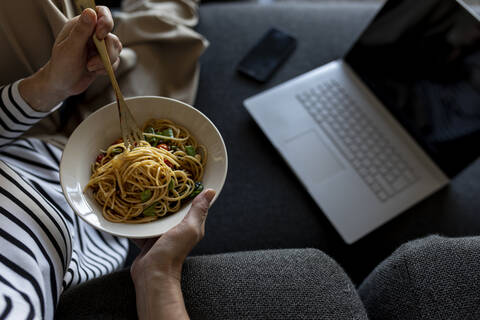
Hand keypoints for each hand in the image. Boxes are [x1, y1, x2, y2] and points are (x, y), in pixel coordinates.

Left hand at [19, 6, 121, 111]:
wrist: (62, 85)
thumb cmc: (61, 66)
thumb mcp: (70, 48)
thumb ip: (81, 30)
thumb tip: (90, 12)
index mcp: (81, 25)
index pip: (100, 12)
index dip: (106, 21)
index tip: (100, 35)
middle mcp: (92, 34)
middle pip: (111, 35)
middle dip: (106, 52)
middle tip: (91, 62)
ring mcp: (99, 46)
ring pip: (116, 49)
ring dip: (105, 62)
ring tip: (90, 67)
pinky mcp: (104, 58)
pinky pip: (115, 61)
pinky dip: (106, 69)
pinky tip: (94, 71)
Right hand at [131, 189, 215, 319]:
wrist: (152, 274)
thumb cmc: (173, 251)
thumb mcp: (189, 228)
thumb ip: (198, 211)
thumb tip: (210, 191)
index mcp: (190, 224)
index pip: (192, 203)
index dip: (189, 189)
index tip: (182, 173)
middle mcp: (177, 228)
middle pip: (172, 207)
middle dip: (166, 195)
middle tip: (158, 176)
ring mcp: (161, 233)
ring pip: (155, 215)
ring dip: (150, 205)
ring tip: (142, 188)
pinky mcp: (147, 239)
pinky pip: (141, 225)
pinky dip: (137, 218)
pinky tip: (130, 206)